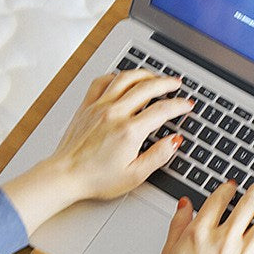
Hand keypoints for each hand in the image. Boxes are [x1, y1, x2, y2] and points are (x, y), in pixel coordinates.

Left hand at [1, 69, 192, 235]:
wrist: (66, 176)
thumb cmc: (97, 179)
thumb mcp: (135, 175)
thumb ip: (158, 156)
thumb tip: (174, 141)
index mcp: (129, 131)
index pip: (162, 110)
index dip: (179, 106)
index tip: (187, 105)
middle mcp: (115, 114)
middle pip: (146, 87)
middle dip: (166, 83)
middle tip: (176, 84)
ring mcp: (99, 107)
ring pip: (125, 79)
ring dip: (143, 74)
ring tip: (154, 77)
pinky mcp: (87, 107)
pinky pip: (102, 82)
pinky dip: (115, 76)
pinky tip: (122, 79)